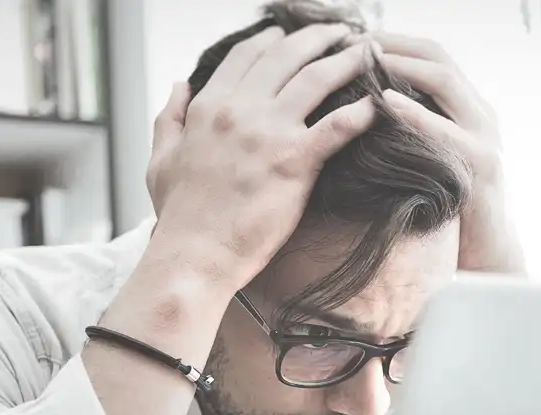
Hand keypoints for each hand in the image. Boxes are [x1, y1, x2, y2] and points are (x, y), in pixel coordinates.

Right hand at [146, 24, 379, 287]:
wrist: (194, 256)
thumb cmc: (179, 216)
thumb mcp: (160, 159)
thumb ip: (170, 117)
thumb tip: (180, 84)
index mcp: (209, 107)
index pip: (247, 55)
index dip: (273, 38)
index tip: (290, 33)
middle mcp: (240, 110)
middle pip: (287, 56)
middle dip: (319, 37)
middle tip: (342, 31)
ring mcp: (268, 133)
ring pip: (317, 79)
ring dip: (347, 60)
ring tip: (369, 52)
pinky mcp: (294, 162)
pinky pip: (337, 127)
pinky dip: (362, 112)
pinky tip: (380, 104)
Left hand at [375, 33, 526, 274]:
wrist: (489, 256)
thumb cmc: (450, 210)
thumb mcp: (430, 160)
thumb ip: (412, 132)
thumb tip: (364, 109)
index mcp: (467, 109)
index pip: (432, 55)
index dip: (394, 41)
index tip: (353, 36)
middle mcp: (480, 114)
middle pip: (439, 57)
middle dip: (394, 43)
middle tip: (353, 39)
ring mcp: (485, 137)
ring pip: (446, 82)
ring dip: (402, 65)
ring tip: (365, 56)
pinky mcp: (482, 166)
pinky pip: (446, 130)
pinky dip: (414, 112)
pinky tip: (385, 102)